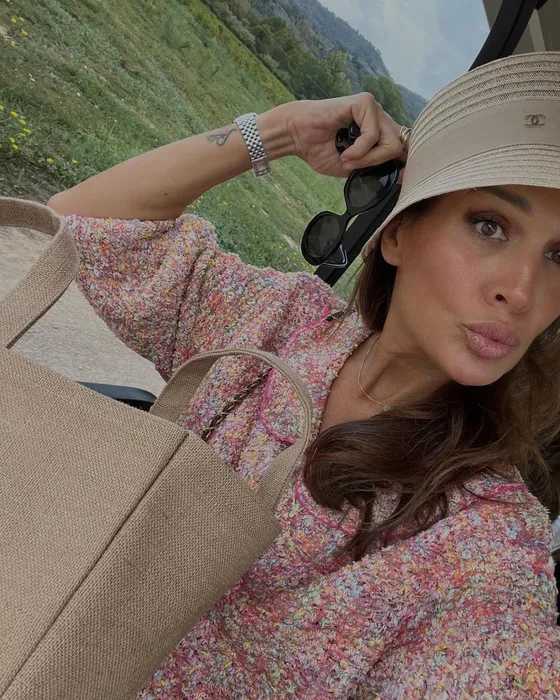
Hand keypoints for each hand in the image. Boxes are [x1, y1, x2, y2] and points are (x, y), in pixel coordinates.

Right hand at [271, 93, 404, 177]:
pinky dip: (360, 149)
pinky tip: (345, 151)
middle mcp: (380, 119)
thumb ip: (373, 167)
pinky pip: (374, 135)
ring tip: (347, 159)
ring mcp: (374, 110)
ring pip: (390, 143)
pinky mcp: (365, 102)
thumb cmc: (320, 149)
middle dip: (378, 163)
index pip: (404, 147)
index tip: (396, 179)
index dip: (404, 165)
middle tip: (354, 167)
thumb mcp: (353, 167)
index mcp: (379, 132)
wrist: (296, 135)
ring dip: (368, 158)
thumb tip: (399, 174)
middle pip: (400, 147)